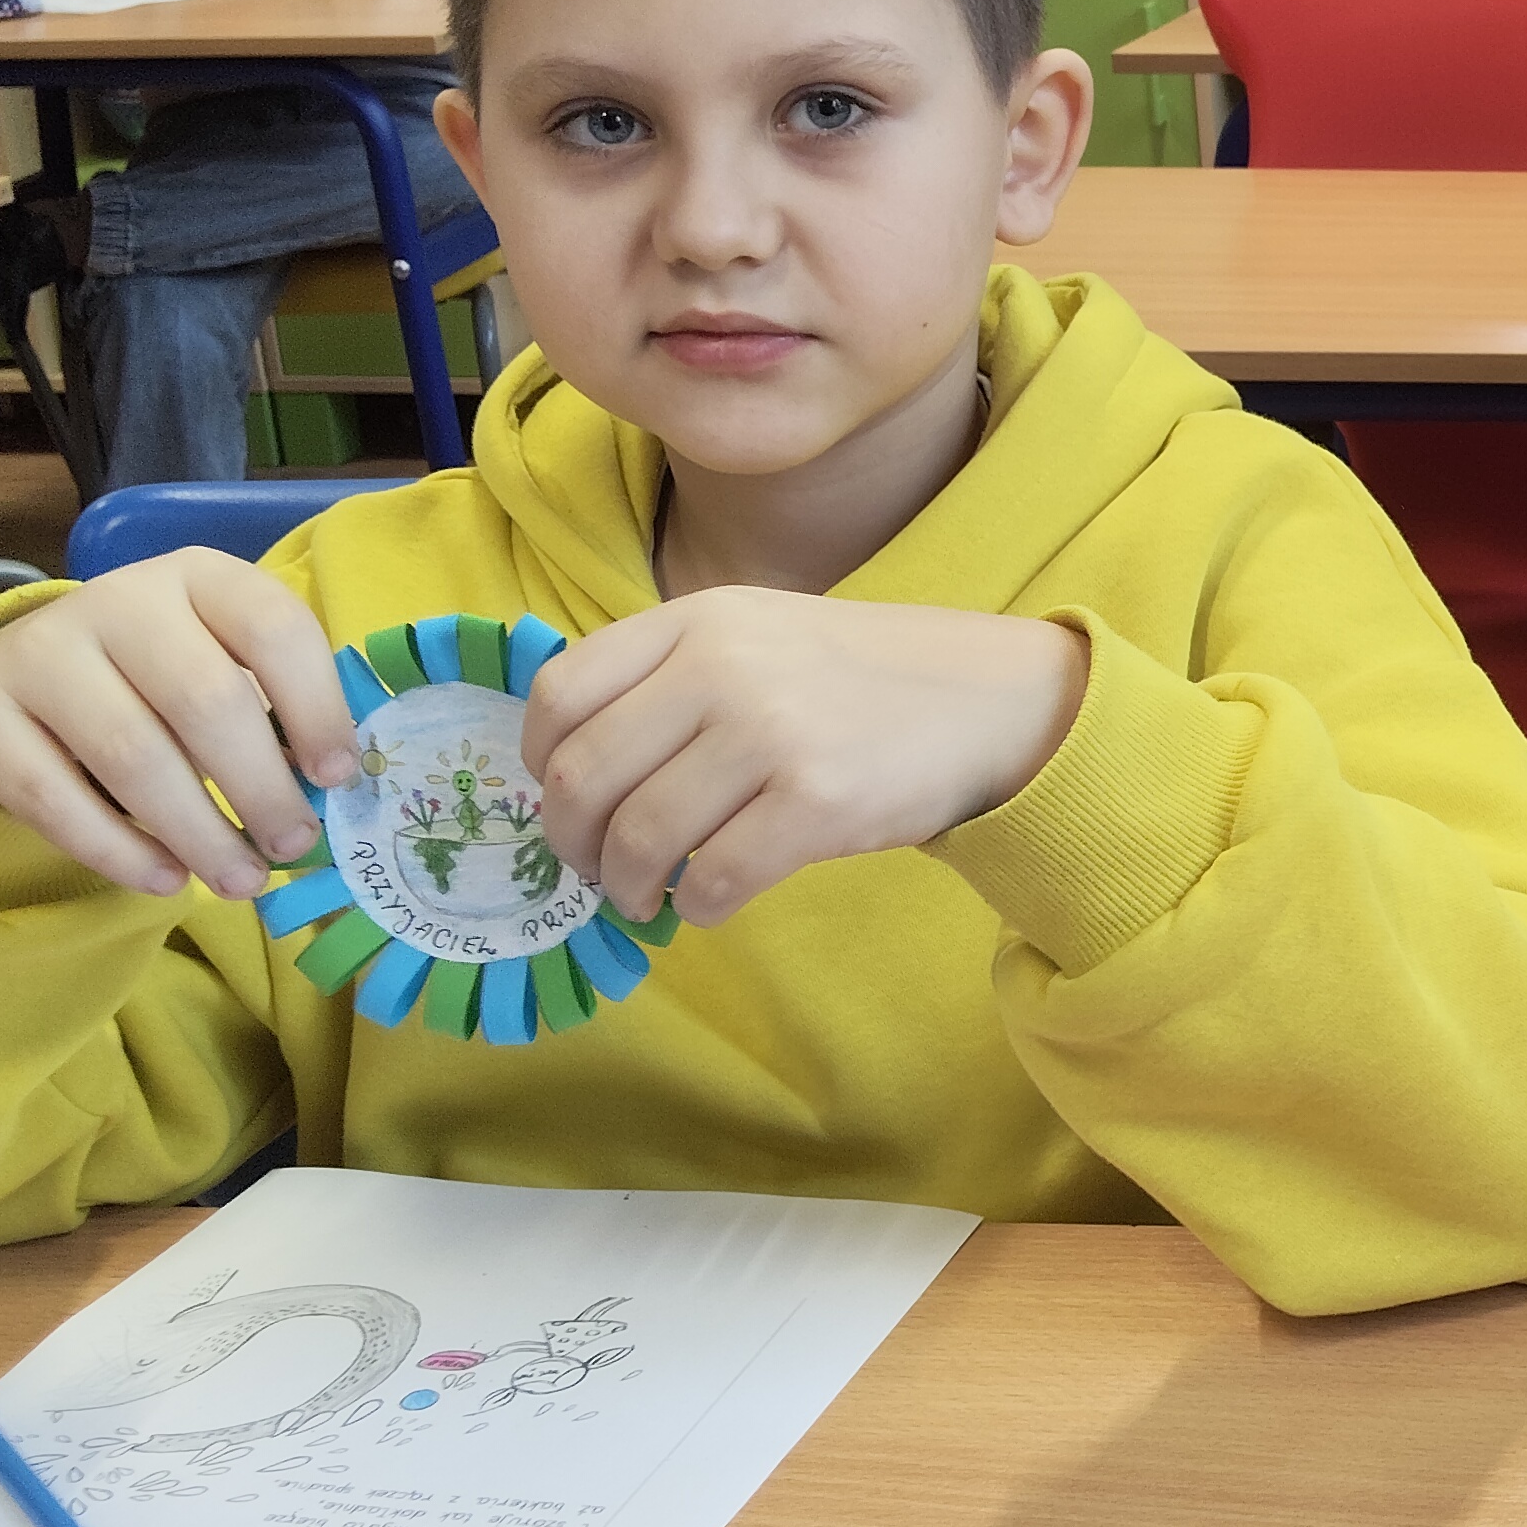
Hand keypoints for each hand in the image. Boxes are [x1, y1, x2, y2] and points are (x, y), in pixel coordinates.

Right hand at [0, 551, 356, 898]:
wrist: (13, 676)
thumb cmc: (149, 678)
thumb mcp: (215, 663)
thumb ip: (272, 709)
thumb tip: (330, 791)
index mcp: (196, 577)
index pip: (272, 627)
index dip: (315, 706)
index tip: (336, 776)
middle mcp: (118, 602)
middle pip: (204, 699)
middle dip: (260, 787)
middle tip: (293, 845)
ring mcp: (40, 654)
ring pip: (133, 756)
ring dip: (198, 833)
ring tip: (242, 879)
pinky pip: (54, 798)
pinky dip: (119, 850)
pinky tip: (165, 880)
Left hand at [521, 590, 1092, 926]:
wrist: (986, 698)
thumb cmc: (857, 677)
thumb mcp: (756, 633)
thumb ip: (668, 675)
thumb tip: (572, 775)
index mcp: (697, 620)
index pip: (560, 693)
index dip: (540, 763)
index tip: (564, 796)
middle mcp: (722, 668)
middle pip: (584, 777)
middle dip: (572, 844)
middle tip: (597, 867)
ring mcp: (770, 734)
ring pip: (638, 838)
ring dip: (627, 886)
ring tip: (646, 894)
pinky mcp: (816, 803)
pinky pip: (711, 879)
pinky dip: (694, 906)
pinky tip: (709, 899)